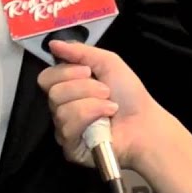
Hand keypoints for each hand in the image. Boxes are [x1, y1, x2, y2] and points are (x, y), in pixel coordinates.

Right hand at [36, 40, 163, 170]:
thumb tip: (53, 43)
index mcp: (68, 88)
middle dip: (83, 87)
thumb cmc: (128, 93)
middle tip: (105, 91)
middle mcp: (62, 109)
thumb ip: (80, 52)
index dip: (64, 72)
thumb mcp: (107, 62)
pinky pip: (68, 128)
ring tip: (110, 107)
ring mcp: (65, 130)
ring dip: (92, 103)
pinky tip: (106, 120)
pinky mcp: (70, 148)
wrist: (145, 122)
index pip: (46, 78)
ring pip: (61, 110)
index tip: (87, 71)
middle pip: (53, 92)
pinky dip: (91, 117)